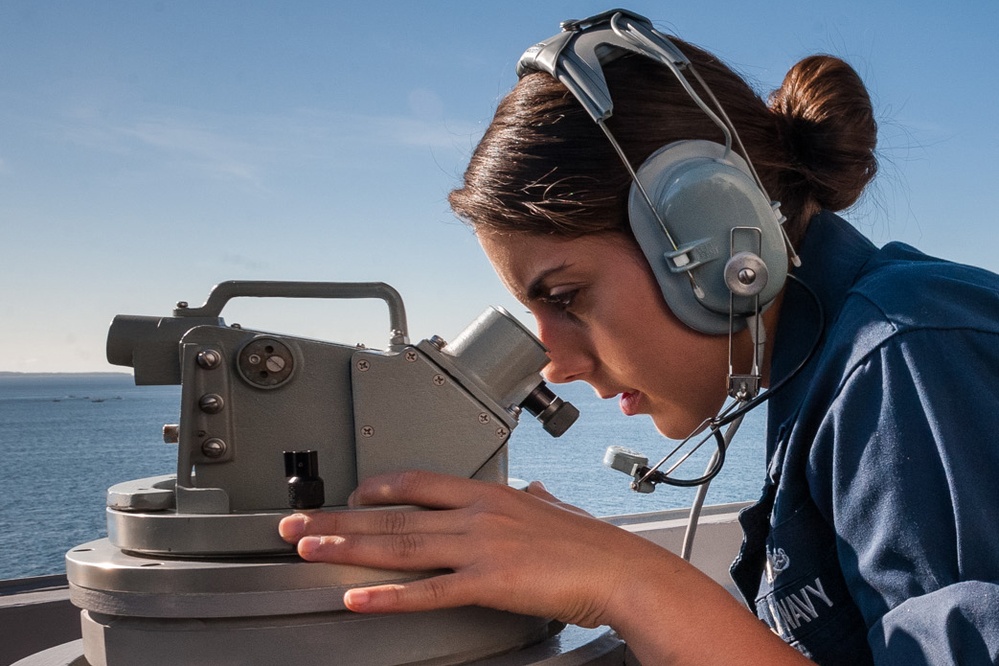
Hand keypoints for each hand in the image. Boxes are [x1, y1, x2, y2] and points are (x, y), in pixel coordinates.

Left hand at [277, 470, 658, 626]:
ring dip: (348, 547)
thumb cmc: (594, 544)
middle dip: (339, 518)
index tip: (348, 492)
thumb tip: (536, 492)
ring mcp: (479, 546)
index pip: (420, 481)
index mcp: (490, 494)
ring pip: (400, 545)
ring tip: (308, 549)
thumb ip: (538, 501)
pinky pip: (429, 591)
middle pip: (394, 513)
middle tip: (296, 523)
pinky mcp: (488, 582)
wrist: (622, 570)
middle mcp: (477, 513)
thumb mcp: (558, 510)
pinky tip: (358, 597)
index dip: (378, 486)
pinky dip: (389, 595)